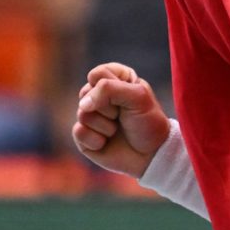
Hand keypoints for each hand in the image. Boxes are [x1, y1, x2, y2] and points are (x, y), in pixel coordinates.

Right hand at [72, 62, 169, 177]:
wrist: (151, 156)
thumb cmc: (148, 123)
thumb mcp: (138, 97)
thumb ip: (109, 90)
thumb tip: (83, 104)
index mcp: (115, 79)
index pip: (97, 74)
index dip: (110, 87)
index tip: (127, 98)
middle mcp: (100, 96)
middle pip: (86, 93)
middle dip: (108, 108)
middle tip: (123, 116)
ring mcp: (90, 115)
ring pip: (82, 113)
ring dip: (105, 126)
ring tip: (117, 130)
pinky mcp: (84, 135)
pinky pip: (78, 131)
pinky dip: (96, 140)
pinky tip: (106, 142)